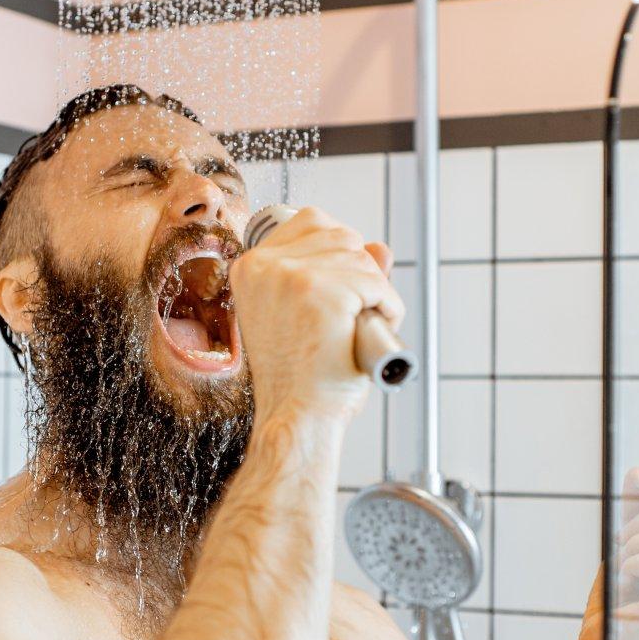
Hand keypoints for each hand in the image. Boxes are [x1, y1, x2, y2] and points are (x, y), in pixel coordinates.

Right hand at [228, 206, 402, 420]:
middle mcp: (264, 265)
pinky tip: (368, 332)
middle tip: (352, 315)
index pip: (312, 221)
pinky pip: (378, 285)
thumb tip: (379, 247)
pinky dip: (388, 309)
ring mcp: (292, 276)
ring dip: (376, 294)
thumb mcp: (309, 315)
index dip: (339, 252)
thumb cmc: (299, 379)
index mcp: (250, 267)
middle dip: (362, 273)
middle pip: (342, 235)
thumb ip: (339, 273)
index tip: (340, 289)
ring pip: (363, 260)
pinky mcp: (322, 293)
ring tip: (358, 328)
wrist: (294, 418)